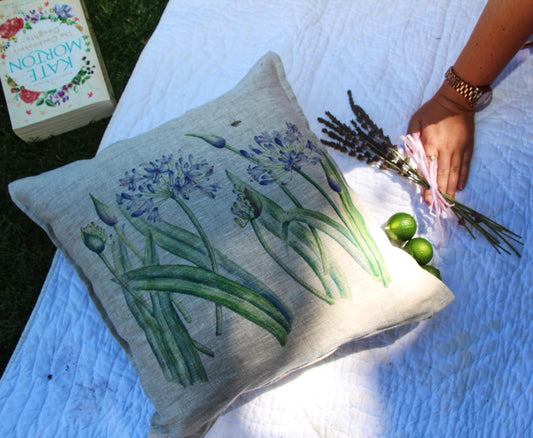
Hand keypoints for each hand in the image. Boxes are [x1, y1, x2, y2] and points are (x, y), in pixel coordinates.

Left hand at [408, 84, 474, 202]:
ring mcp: (459, 149)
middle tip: (436, 206)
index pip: (428, 168)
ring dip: (451, 189)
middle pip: (442, 175)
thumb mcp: (415, 120)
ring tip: (448, 203)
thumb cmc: (433, 110)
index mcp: (431, 143)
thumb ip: (411, 139)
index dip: (427, 184)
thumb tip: (408, 156)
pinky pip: (466, 165)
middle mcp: (446, 149)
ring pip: (455, 173)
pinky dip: (463, 177)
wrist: (457, 99)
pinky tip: (460, 188)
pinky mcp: (468, 147)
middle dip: (439, 192)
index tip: (425, 198)